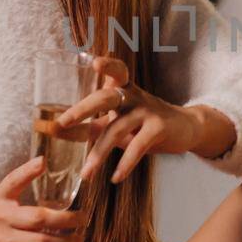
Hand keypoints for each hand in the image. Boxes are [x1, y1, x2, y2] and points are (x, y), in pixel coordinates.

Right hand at [0, 156, 84, 241]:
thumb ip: (19, 181)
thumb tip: (43, 160)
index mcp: (0, 200)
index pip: (12, 181)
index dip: (27, 171)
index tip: (44, 162)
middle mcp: (1, 219)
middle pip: (38, 218)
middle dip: (65, 219)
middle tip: (83, 218)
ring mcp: (3, 241)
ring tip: (79, 239)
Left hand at [55, 55, 226, 184]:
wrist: (186, 127)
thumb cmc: (144, 122)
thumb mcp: (117, 121)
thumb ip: (89, 126)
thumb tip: (55, 130)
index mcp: (123, 89)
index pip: (115, 71)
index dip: (106, 65)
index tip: (94, 63)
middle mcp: (134, 96)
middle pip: (106, 98)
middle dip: (83, 109)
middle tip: (63, 122)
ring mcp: (147, 111)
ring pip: (117, 130)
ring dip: (99, 153)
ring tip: (86, 174)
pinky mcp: (158, 129)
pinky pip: (137, 147)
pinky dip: (125, 164)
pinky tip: (115, 178)